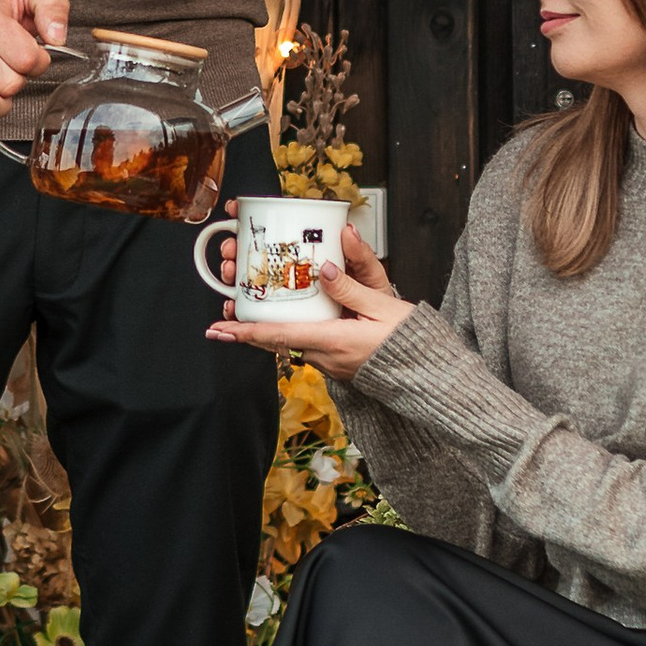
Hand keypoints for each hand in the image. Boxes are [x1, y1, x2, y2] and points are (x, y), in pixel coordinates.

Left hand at [207, 213, 411, 380]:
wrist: (427, 375)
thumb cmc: (409, 342)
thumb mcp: (382, 306)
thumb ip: (350, 287)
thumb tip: (324, 270)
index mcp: (333, 341)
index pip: (278, 336)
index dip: (245, 332)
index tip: (219, 330)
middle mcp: (326, 356)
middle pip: (276, 341)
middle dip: (247, 328)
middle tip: (223, 315)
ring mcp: (330, 363)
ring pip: (290, 343)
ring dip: (267, 330)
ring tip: (249, 311)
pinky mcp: (337, 363)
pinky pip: (306, 345)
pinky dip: (289, 333)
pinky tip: (289, 318)